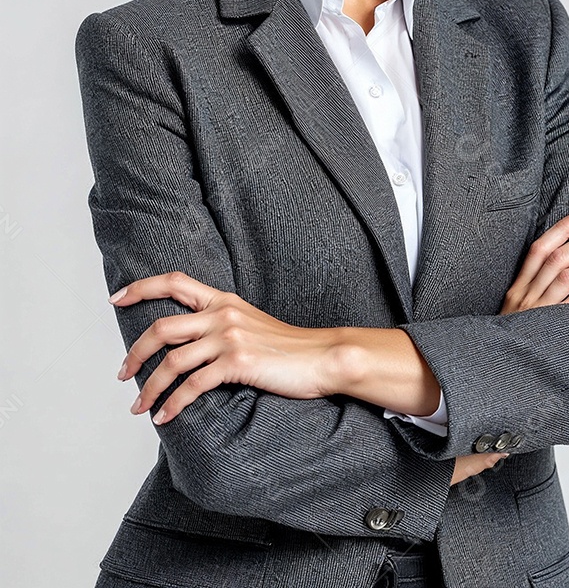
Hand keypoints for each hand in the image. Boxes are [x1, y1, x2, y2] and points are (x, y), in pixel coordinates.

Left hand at [110, 272, 342, 424]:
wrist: (323, 356)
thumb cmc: (289, 348)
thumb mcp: (250, 324)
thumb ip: (220, 325)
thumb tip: (188, 345)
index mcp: (223, 299)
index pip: (174, 282)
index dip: (141, 287)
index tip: (115, 299)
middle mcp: (222, 314)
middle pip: (162, 328)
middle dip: (135, 353)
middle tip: (122, 375)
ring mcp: (229, 337)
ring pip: (172, 362)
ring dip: (149, 388)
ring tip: (140, 407)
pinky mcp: (238, 363)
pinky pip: (193, 385)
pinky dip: (173, 404)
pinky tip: (165, 417)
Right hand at [451, 205, 568, 485]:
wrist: (487, 371)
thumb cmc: (508, 339)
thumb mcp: (516, 309)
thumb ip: (535, 287)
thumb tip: (565, 263)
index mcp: (517, 286)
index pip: (540, 247)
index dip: (564, 227)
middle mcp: (525, 295)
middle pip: (559, 258)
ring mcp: (536, 312)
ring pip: (567, 277)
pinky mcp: (549, 330)